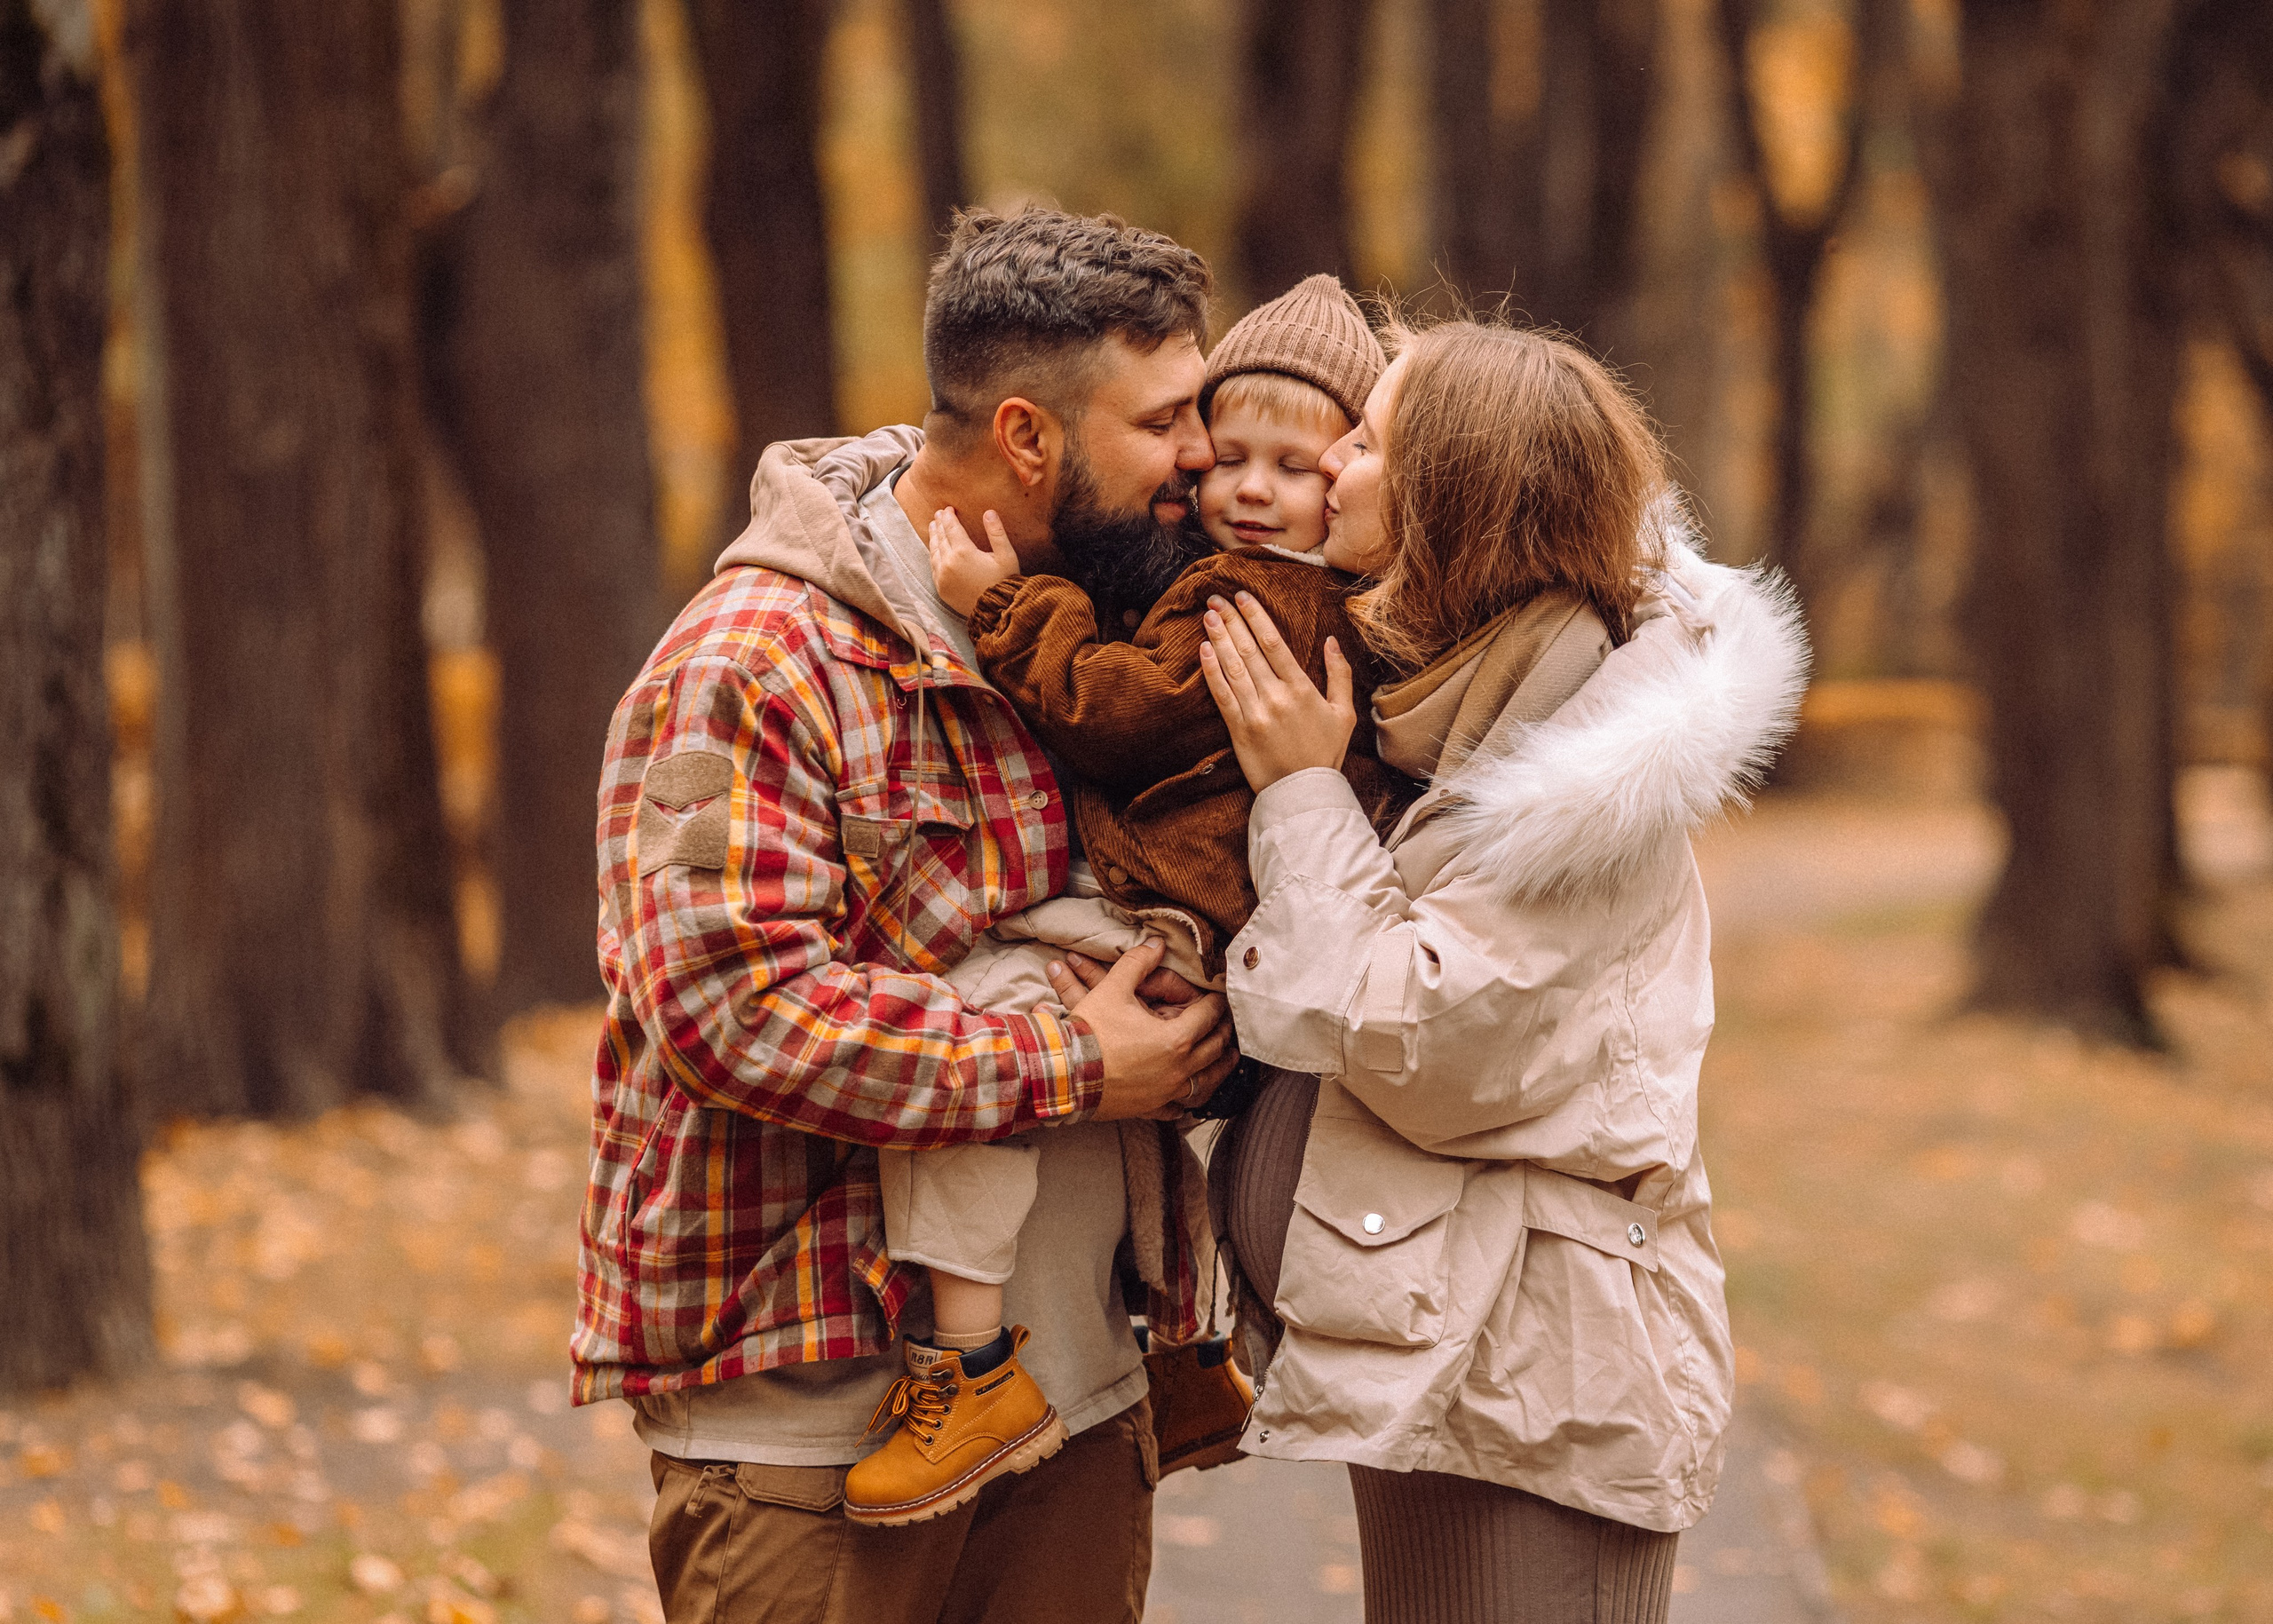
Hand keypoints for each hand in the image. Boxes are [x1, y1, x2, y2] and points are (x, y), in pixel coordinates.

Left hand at [925, 506, 1019, 618]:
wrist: (995, 612)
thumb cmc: (1004, 582)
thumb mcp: (1006, 555)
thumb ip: (997, 532)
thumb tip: (989, 512)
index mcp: (963, 551)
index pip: (951, 528)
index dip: (948, 516)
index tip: (948, 509)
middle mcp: (948, 562)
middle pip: (940, 538)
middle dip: (940, 524)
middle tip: (938, 514)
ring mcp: (942, 576)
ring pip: (934, 551)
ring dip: (934, 538)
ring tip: (933, 527)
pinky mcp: (941, 588)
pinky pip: (933, 566)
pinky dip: (933, 554)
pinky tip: (935, 550)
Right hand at [1063, 938, 1235, 1120]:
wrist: (1063, 1074)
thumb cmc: (1090, 1032)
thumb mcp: (1113, 988)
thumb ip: (1138, 962)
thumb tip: (1157, 942)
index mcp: (1176, 1038)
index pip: (1208, 1015)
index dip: (1216, 1002)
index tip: (1220, 996)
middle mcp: (1178, 1069)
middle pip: (1214, 1048)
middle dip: (1223, 1033)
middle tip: (1227, 1024)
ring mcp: (1166, 1092)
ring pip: (1205, 1082)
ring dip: (1219, 1068)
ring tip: (1228, 1060)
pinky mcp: (1150, 1108)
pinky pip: (1176, 1109)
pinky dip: (1184, 1102)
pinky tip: (1186, 1100)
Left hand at [1198, 591, 1356, 790]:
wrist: (1303, 793)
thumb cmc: (1326, 753)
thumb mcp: (1344, 713)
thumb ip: (1339, 674)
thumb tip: (1331, 641)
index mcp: (1302, 689)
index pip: (1274, 643)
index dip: (1256, 617)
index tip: (1243, 597)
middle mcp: (1276, 697)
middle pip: (1249, 650)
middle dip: (1231, 620)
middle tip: (1216, 598)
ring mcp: (1255, 713)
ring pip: (1233, 667)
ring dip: (1218, 638)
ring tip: (1207, 616)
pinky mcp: (1238, 730)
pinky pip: (1222, 695)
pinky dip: (1211, 671)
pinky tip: (1203, 650)